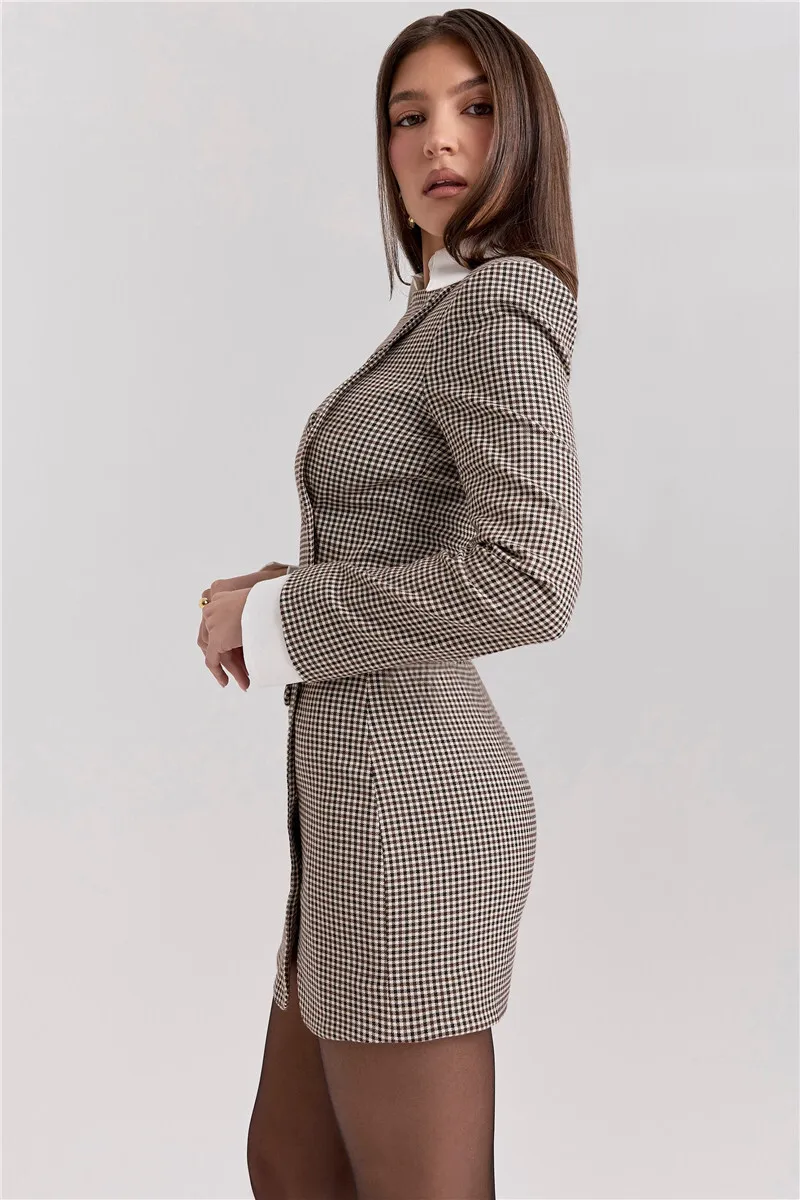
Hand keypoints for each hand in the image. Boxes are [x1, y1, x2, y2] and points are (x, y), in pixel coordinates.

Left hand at [198, 565, 289, 689]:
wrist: (274, 603)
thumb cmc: (274, 601)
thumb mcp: (258, 605)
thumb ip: (250, 615)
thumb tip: (257, 627)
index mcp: (221, 596)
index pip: (217, 624)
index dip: (226, 641)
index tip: (236, 654)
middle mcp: (212, 609)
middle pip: (215, 639)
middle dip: (228, 658)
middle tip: (242, 672)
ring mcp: (212, 623)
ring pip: (216, 651)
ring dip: (230, 668)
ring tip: (243, 682)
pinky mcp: (216, 639)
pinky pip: (212, 660)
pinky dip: (217, 672)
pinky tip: (225, 682)